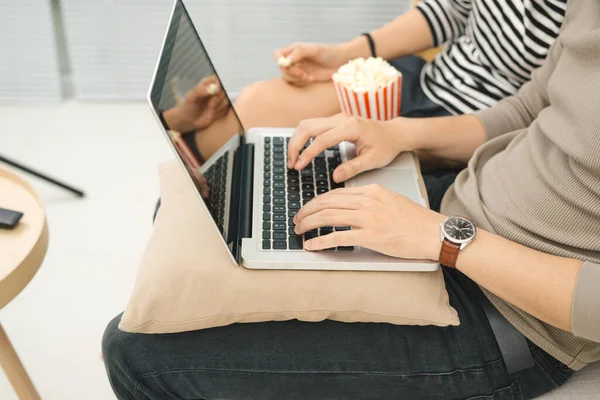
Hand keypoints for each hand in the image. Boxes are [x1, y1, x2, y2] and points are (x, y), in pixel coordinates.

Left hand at [165, 75, 228, 131]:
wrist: (189, 119)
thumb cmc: (188, 106)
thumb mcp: (191, 97)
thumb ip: (201, 90)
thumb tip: (213, 88)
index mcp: (208, 83)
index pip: (219, 79)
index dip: (220, 85)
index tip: (217, 93)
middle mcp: (216, 89)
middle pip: (225, 91)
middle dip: (218, 100)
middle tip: (210, 106)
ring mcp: (221, 99)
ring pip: (226, 102)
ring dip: (218, 108)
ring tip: (208, 111)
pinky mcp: (223, 109)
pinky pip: (226, 110)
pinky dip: (219, 114)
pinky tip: (211, 115)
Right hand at [274, 43, 348, 85]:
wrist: (341, 63)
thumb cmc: (329, 53)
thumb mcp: (315, 49)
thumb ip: (300, 52)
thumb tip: (287, 60)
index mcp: (295, 49)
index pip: (278, 54)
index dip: (279, 60)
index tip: (287, 65)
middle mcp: (294, 59)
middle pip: (281, 67)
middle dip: (291, 72)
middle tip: (303, 74)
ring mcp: (298, 69)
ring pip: (286, 76)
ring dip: (296, 78)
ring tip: (309, 77)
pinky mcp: (303, 78)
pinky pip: (293, 82)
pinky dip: (300, 82)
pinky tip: (311, 79)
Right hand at [288, 113, 412, 181]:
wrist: (394, 133)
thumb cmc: (386, 146)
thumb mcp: (373, 160)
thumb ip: (353, 168)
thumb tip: (335, 177)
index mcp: (350, 127)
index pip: (321, 139)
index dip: (307, 154)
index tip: (299, 166)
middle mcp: (341, 119)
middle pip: (307, 126)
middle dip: (295, 145)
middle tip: (291, 163)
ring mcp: (337, 118)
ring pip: (307, 123)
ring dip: (296, 140)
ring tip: (293, 159)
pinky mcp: (335, 121)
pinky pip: (313, 125)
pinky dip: (303, 137)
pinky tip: (301, 151)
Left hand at [294, 184, 444, 259]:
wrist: (434, 232)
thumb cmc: (416, 220)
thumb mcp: (391, 201)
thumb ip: (370, 201)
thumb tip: (349, 208)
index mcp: (372, 191)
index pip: (335, 193)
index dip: (316, 201)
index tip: (307, 208)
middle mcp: (367, 201)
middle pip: (327, 203)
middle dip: (307, 211)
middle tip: (297, 219)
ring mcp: (368, 218)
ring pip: (328, 217)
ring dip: (308, 224)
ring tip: (299, 231)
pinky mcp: (370, 236)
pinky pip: (337, 237)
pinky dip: (320, 241)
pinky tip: (311, 245)